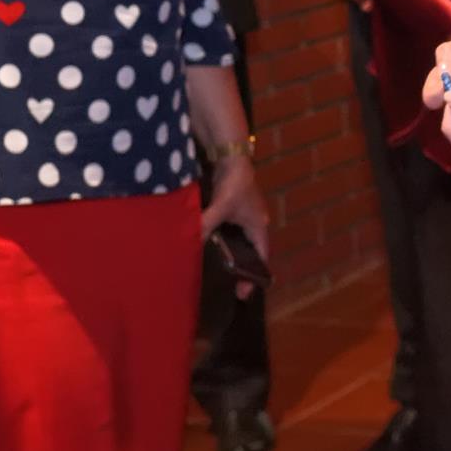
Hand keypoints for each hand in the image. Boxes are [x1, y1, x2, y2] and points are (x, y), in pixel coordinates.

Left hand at [199, 155, 269, 299]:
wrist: (231, 157)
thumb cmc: (233, 184)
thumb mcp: (220, 207)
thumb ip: (206, 224)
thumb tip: (189, 243)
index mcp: (257, 225)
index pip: (260, 256)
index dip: (254, 275)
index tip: (244, 293)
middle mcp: (255, 222)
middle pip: (251, 252)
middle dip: (243, 269)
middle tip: (232, 287)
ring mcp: (245, 215)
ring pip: (240, 242)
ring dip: (233, 256)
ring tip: (221, 272)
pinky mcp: (234, 209)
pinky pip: (230, 232)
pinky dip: (223, 243)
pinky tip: (210, 248)